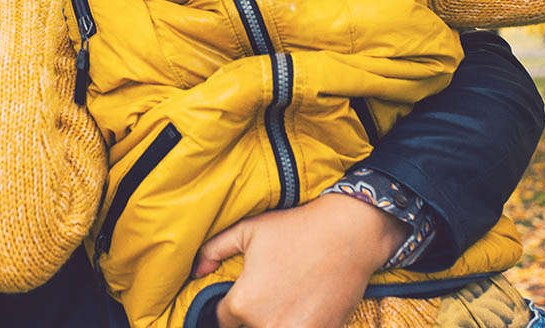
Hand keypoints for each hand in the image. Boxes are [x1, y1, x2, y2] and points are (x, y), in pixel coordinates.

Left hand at [192, 194, 408, 327]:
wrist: (348, 233)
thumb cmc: (295, 228)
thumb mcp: (248, 230)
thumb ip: (214, 249)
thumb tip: (196, 271)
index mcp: (241, 303)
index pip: (222, 320)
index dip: (229, 308)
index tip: (242, 296)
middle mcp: (264, 325)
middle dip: (251, 318)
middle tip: (268, 295)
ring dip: (273, 322)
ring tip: (284, 301)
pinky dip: (298, 323)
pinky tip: (304, 307)